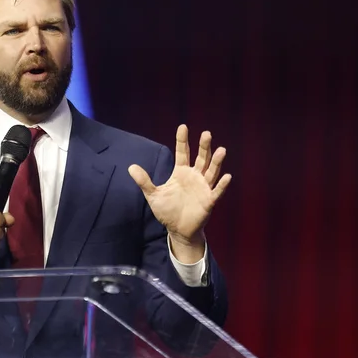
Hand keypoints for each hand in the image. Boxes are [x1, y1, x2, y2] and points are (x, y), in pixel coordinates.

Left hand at [128, 125, 230, 260]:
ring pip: (211, 172)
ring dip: (216, 162)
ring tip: (221, 150)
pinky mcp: (209, 201)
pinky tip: (226, 176)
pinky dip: (222, 185)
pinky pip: (216, 191)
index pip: (182, 153)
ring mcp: (203, 188)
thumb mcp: (153, 195)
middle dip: (204, 147)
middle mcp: (194, 177)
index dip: (182, 140)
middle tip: (206, 134)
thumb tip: (130, 167)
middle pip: (201, 158)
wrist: (178, 230)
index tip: (182, 126)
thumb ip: (144, 181)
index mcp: (181, 172)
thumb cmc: (167, 211)